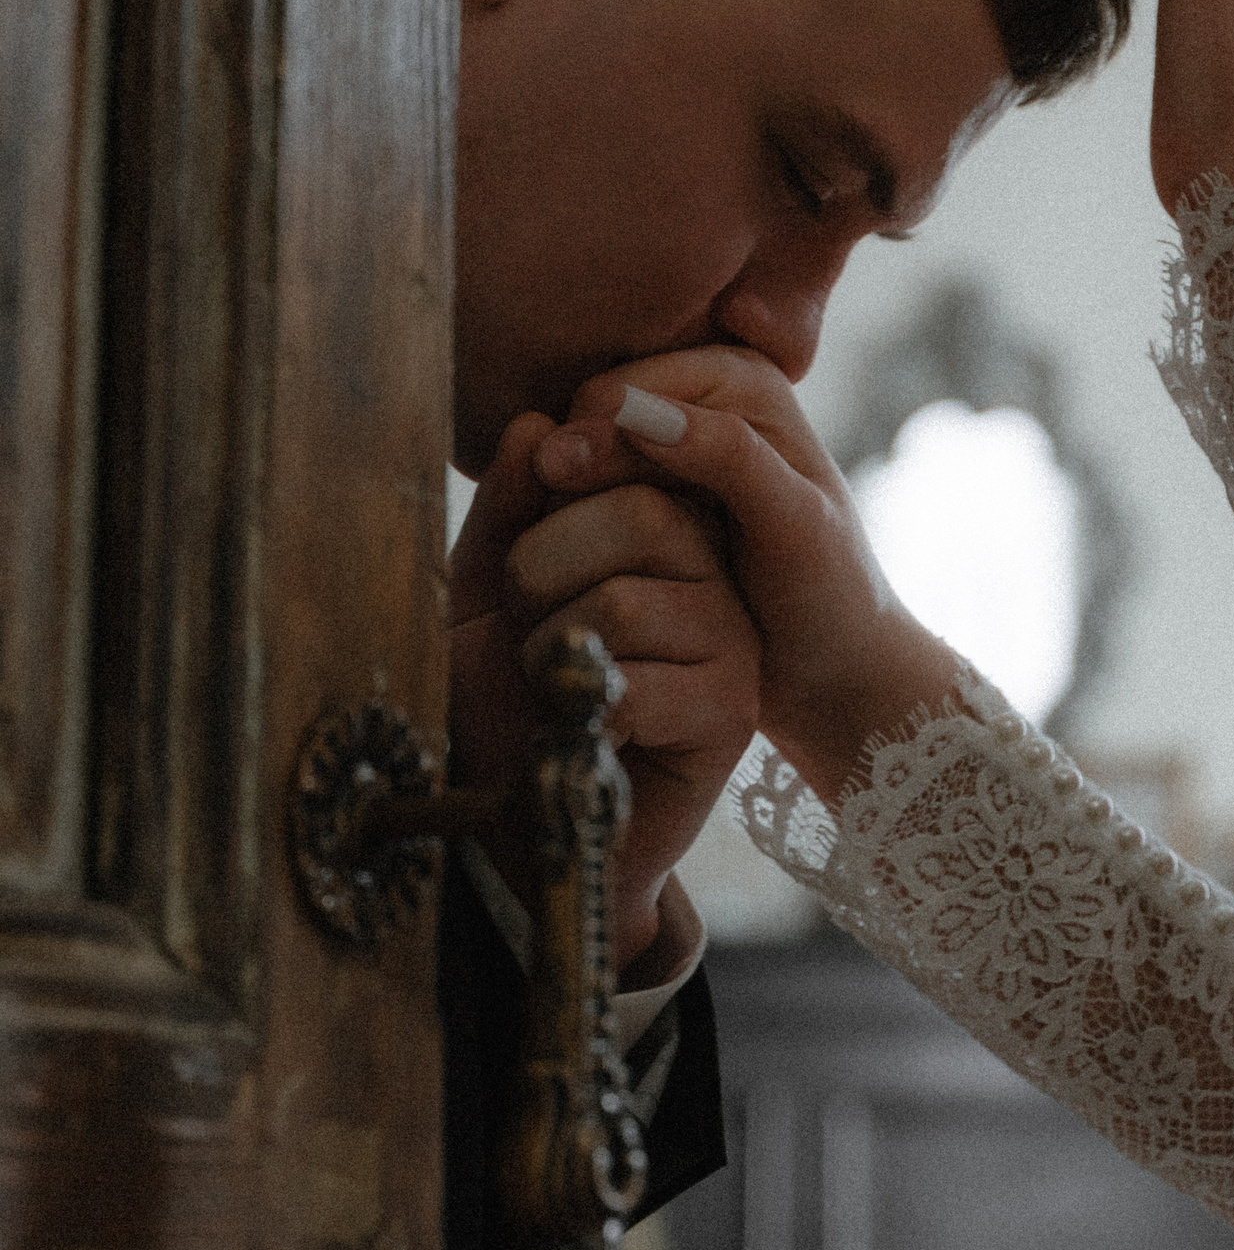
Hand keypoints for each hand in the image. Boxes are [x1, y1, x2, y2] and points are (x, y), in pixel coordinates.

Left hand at [448, 412, 760, 977]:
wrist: (525, 825)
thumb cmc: (507, 704)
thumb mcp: (485, 590)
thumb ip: (509, 509)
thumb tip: (535, 424)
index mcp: (664, 525)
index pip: (626, 454)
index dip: (551, 494)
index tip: (516, 554)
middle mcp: (713, 571)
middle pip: (638, 511)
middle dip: (542, 575)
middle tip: (530, 631)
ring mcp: (731, 640)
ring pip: (624, 601)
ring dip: (552, 651)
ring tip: (557, 687)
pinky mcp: (731, 712)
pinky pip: (639, 682)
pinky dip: (583, 712)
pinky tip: (589, 733)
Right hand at [536, 354, 961, 806]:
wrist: (831, 656)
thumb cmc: (827, 595)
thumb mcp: (795, 524)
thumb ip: (727, 457)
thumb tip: (631, 412)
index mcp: (740, 377)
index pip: (616, 393)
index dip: (586, 445)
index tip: (560, 499)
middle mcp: (702, 395)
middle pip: (587, 420)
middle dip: (569, 480)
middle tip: (548, 544)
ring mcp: (673, 443)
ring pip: (577, 462)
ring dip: (562, 511)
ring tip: (559, 567)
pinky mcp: (650, 490)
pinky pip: (583, 498)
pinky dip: (572, 530)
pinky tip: (574, 575)